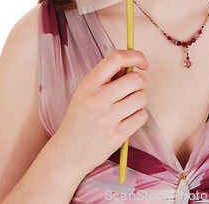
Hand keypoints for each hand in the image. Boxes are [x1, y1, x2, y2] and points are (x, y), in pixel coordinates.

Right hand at [50, 49, 148, 177]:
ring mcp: (106, 119)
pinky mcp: (116, 136)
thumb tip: (134, 63)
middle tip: (132, 90)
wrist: (67, 153)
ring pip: (142, 98)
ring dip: (139, 100)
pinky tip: (126, 120)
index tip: (142, 62)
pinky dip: (138, 116)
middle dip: (140, 83)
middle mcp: (97, 99)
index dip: (135, 56)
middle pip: (136, 79)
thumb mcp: (86, 92)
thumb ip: (108, 77)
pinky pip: (142, 116)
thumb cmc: (80, 118)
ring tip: (127, 106)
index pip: (116, 58)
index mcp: (88, 83)